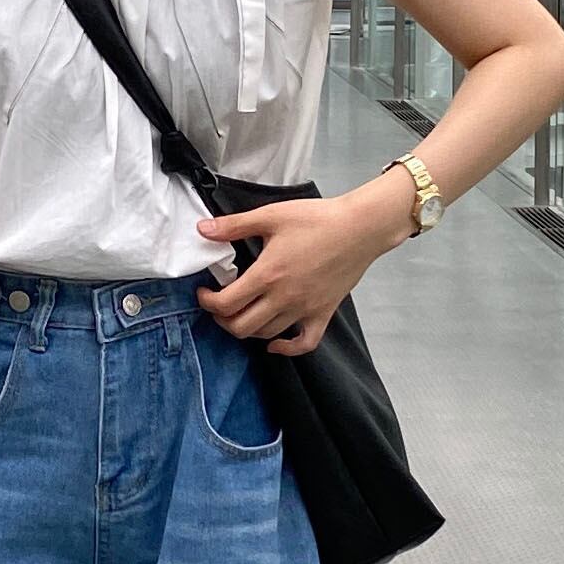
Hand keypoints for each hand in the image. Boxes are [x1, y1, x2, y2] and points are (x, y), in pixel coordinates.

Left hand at [194, 178, 412, 355]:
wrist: (360, 227)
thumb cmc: (318, 218)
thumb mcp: (271, 215)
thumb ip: (234, 226)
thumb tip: (203, 230)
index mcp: (267, 274)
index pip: (226, 303)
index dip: (207, 302)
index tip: (204, 293)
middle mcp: (284, 298)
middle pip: (241, 327)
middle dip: (223, 320)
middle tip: (219, 306)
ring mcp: (304, 310)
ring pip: (266, 335)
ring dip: (247, 329)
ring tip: (242, 314)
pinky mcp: (322, 314)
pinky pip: (304, 344)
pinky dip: (286, 349)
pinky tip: (274, 344)